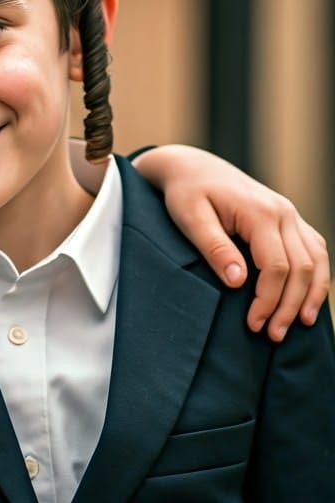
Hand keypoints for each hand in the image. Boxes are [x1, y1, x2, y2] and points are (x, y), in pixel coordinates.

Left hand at [133, 145, 329, 339]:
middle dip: (290, 306)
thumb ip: (214, 248)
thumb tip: (238, 281)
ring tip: (300, 325)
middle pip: (302, 268)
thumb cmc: (185, 192)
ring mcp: (290, 214)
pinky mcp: (288, 219)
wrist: (191, 166)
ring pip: (316, 260)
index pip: (276, 266)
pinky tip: (308, 298)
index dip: (268, 300)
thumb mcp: (190, 218)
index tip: (253, 324)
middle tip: (273, 335)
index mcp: (260, 212)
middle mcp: (283, 212)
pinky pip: (315, 249)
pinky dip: (316, 276)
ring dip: (311, 295)